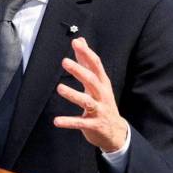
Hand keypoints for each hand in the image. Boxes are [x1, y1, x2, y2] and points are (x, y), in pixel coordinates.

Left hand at [54, 37, 127, 151]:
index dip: (86, 53)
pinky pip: (80, 122)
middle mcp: (102, 95)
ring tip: (60, 88)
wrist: (116, 132)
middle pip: (92, 80)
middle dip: (79, 71)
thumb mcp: (98, 82)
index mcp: (102, 83)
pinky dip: (69, 122)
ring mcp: (99, 110)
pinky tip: (56, 121)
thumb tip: (80, 40)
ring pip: (86, 101)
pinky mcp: (94, 125)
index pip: (96, 65)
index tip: (76, 42)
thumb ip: (87, 62)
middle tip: (65, 62)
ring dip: (73, 94)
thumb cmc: (103, 102)